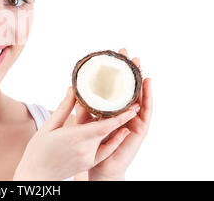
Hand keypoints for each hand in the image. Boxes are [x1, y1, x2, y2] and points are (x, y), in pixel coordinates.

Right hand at [13, 85, 139, 180]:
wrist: (36, 176)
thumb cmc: (38, 150)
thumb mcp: (48, 126)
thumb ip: (64, 108)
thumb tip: (72, 89)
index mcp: (75, 138)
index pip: (104, 126)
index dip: (120, 116)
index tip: (133, 106)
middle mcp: (85, 149)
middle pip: (107, 130)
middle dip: (120, 116)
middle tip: (130, 100)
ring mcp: (88, 158)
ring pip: (106, 138)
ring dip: (115, 125)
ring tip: (125, 111)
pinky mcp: (88, 163)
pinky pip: (105, 150)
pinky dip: (114, 141)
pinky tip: (121, 132)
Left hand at [75, 48, 152, 180]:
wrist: (101, 166)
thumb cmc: (92, 144)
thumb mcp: (83, 121)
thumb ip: (79, 106)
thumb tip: (72, 87)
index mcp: (111, 108)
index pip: (114, 85)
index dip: (114, 71)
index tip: (113, 54)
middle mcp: (124, 111)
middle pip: (128, 86)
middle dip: (128, 69)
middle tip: (126, 52)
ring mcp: (134, 118)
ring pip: (139, 94)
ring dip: (140, 79)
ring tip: (138, 64)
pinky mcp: (141, 128)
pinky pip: (146, 111)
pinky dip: (147, 97)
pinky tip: (147, 84)